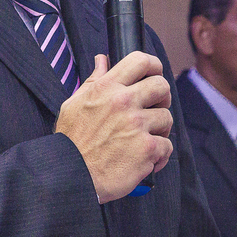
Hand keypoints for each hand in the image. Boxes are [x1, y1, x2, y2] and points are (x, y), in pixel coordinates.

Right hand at [55, 51, 173, 202]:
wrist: (69, 176)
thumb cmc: (71, 143)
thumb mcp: (74, 104)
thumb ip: (93, 81)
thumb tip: (102, 60)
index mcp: (106, 88)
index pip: (140, 61)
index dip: (154, 66)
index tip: (155, 75)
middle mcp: (123, 102)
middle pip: (162, 86)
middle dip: (162, 98)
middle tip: (154, 110)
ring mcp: (136, 125)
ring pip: (167, 118)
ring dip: (160, 130)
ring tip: (144, 140)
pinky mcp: (147, 148)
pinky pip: (167, 146)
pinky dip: (159, 156)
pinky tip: (145, 161)